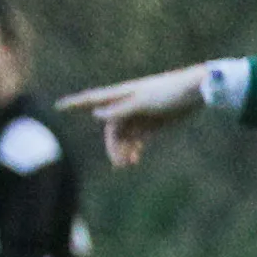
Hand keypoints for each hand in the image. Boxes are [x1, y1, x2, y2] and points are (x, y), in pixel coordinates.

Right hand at [63, 69, 206, 167]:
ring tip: (128, 164)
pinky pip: (137, 137)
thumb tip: (97, 114)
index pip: (93, 99)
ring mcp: (140, 114)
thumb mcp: (144, 102)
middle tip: (119, 163)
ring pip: (124, 135)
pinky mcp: (153, 123)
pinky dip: (134, 148)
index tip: (58, 106)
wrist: (197, 91)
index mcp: (122, 94)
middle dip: (112, 145)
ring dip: (123, 149)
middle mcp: (127, 104)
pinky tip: (134, 159)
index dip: (75, 104)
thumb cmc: (169, 92)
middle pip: (111, 127)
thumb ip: (121, 109)